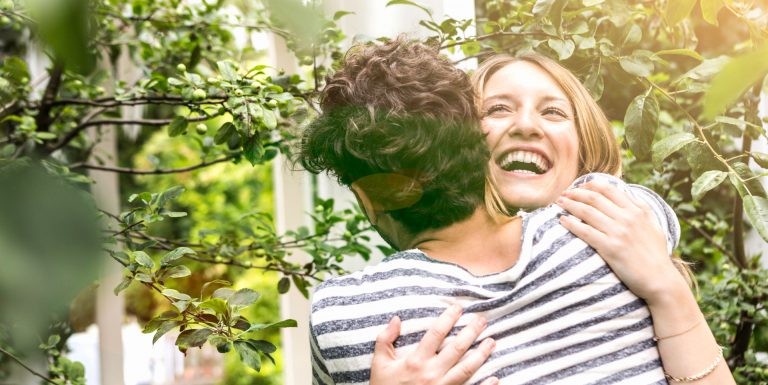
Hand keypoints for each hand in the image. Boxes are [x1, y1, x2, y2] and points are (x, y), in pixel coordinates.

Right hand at [370, 304, 497, 384]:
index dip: (448, 318)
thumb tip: (396, 318)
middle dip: (471, 332)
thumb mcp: (379, 363)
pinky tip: (495, 377)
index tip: (458, 308)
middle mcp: (431, 373)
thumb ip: (385, 339)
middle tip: (483, 320)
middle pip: (456, 348)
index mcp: (415, 361)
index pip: (436, 334)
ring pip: (466, 369)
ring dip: (481, 354)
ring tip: (492, 342)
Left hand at [556, 180, 686, 303]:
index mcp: (638, 210)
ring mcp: (619, 232)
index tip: (579, 186)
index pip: (609, 189)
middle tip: (564, 193)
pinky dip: (571, 224)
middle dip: (576, 193)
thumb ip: (640, 208)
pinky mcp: (610, 248)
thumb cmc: (655, 253)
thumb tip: (626, 193)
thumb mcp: (653, 225)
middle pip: (594, 198)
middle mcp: (628, 218)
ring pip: (587, 212)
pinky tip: (562, 220)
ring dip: (569, 205)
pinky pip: (585, 231)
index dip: (590, 185)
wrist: (660, 279)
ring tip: (559, 203)